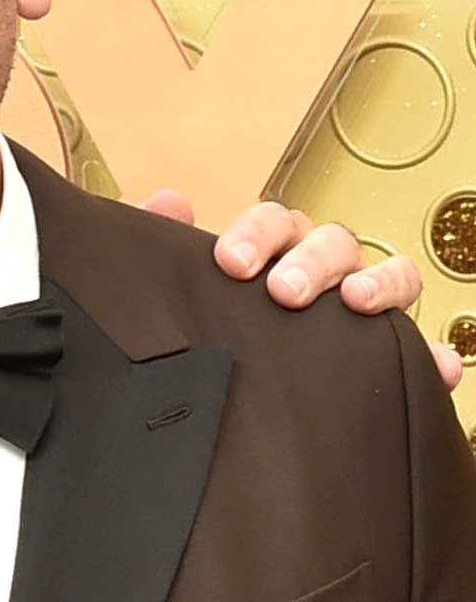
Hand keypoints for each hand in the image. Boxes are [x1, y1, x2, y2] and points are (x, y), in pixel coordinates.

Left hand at [143, 190, 455, 389]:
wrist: (223, 399)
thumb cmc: (214, 325)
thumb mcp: (182, 287)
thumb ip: (166, 244)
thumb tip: (168, 202)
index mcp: (277, 251)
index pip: (275, 223)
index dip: (257, 234)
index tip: (231, 263)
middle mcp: (325, 271)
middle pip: (334, 243)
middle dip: (312, 261)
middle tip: (284, 291)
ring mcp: (361, 309)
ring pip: (389, 277)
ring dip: (379, 284)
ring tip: (356, 303)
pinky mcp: (388, 357)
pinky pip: (419, 354)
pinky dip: (431, 358)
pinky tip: (435, 367)